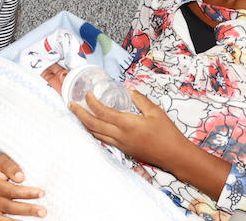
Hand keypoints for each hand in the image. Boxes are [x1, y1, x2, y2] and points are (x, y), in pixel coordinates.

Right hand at [0, 153, 45, 219]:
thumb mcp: (2, 161)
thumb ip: (10, 167)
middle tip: (43, 211)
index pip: (10, 190)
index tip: (41, 193)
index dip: (26, 193)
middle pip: (9, 206)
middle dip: (27, 209)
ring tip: (34, 218)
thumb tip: (20, 177)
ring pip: (2, 218)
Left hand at [69, 89, 186, 168]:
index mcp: (127, 124)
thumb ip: (141, 100)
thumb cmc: (167, 133)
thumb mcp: (155, 112)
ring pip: (96, 134)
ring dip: (85, 124)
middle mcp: (120, 136)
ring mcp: (121, 145)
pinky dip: (95, 132)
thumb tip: (130, 90)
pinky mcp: (124, 150)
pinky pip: (104, 140)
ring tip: (78, 114)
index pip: (102, 112)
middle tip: (70, 104)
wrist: (175, 156)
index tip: (87, 94)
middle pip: (93, 125)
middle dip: (80, 114)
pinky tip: (93, 126)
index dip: (92, 103)